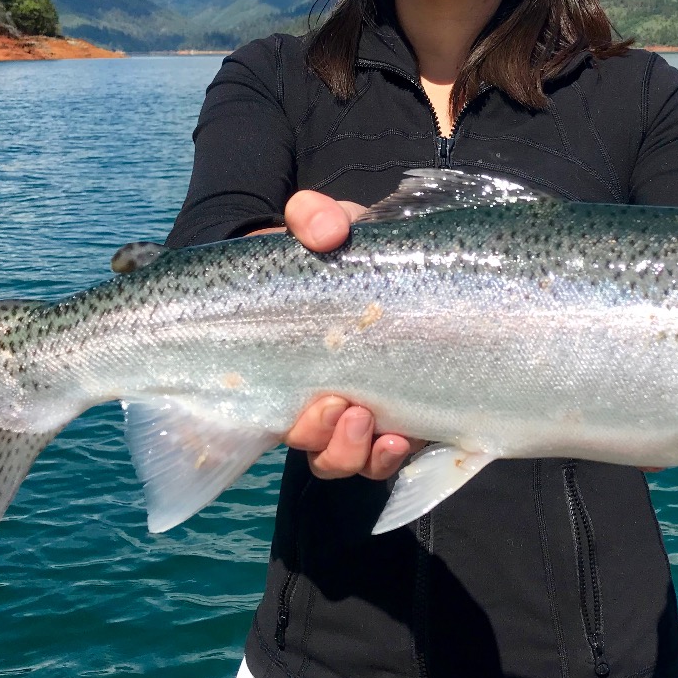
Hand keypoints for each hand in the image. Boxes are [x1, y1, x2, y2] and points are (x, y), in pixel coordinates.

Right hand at [268, 192, 420, 478]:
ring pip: (345, 461)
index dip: (297, 423)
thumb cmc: (337, 248)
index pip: (274, 413)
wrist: (370, 257)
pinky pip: (386, 456)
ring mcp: (360, 409)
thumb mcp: (322, 224)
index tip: (321, 401)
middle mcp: (319, 394)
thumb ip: (313, 217)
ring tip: (378, 426)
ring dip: (356, 453)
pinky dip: (390, 456)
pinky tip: (403, 439)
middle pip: (313, 447)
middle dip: (327, 441)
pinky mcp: (401, 414)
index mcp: (293, 360)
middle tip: (346, 409)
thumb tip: (326, 233)